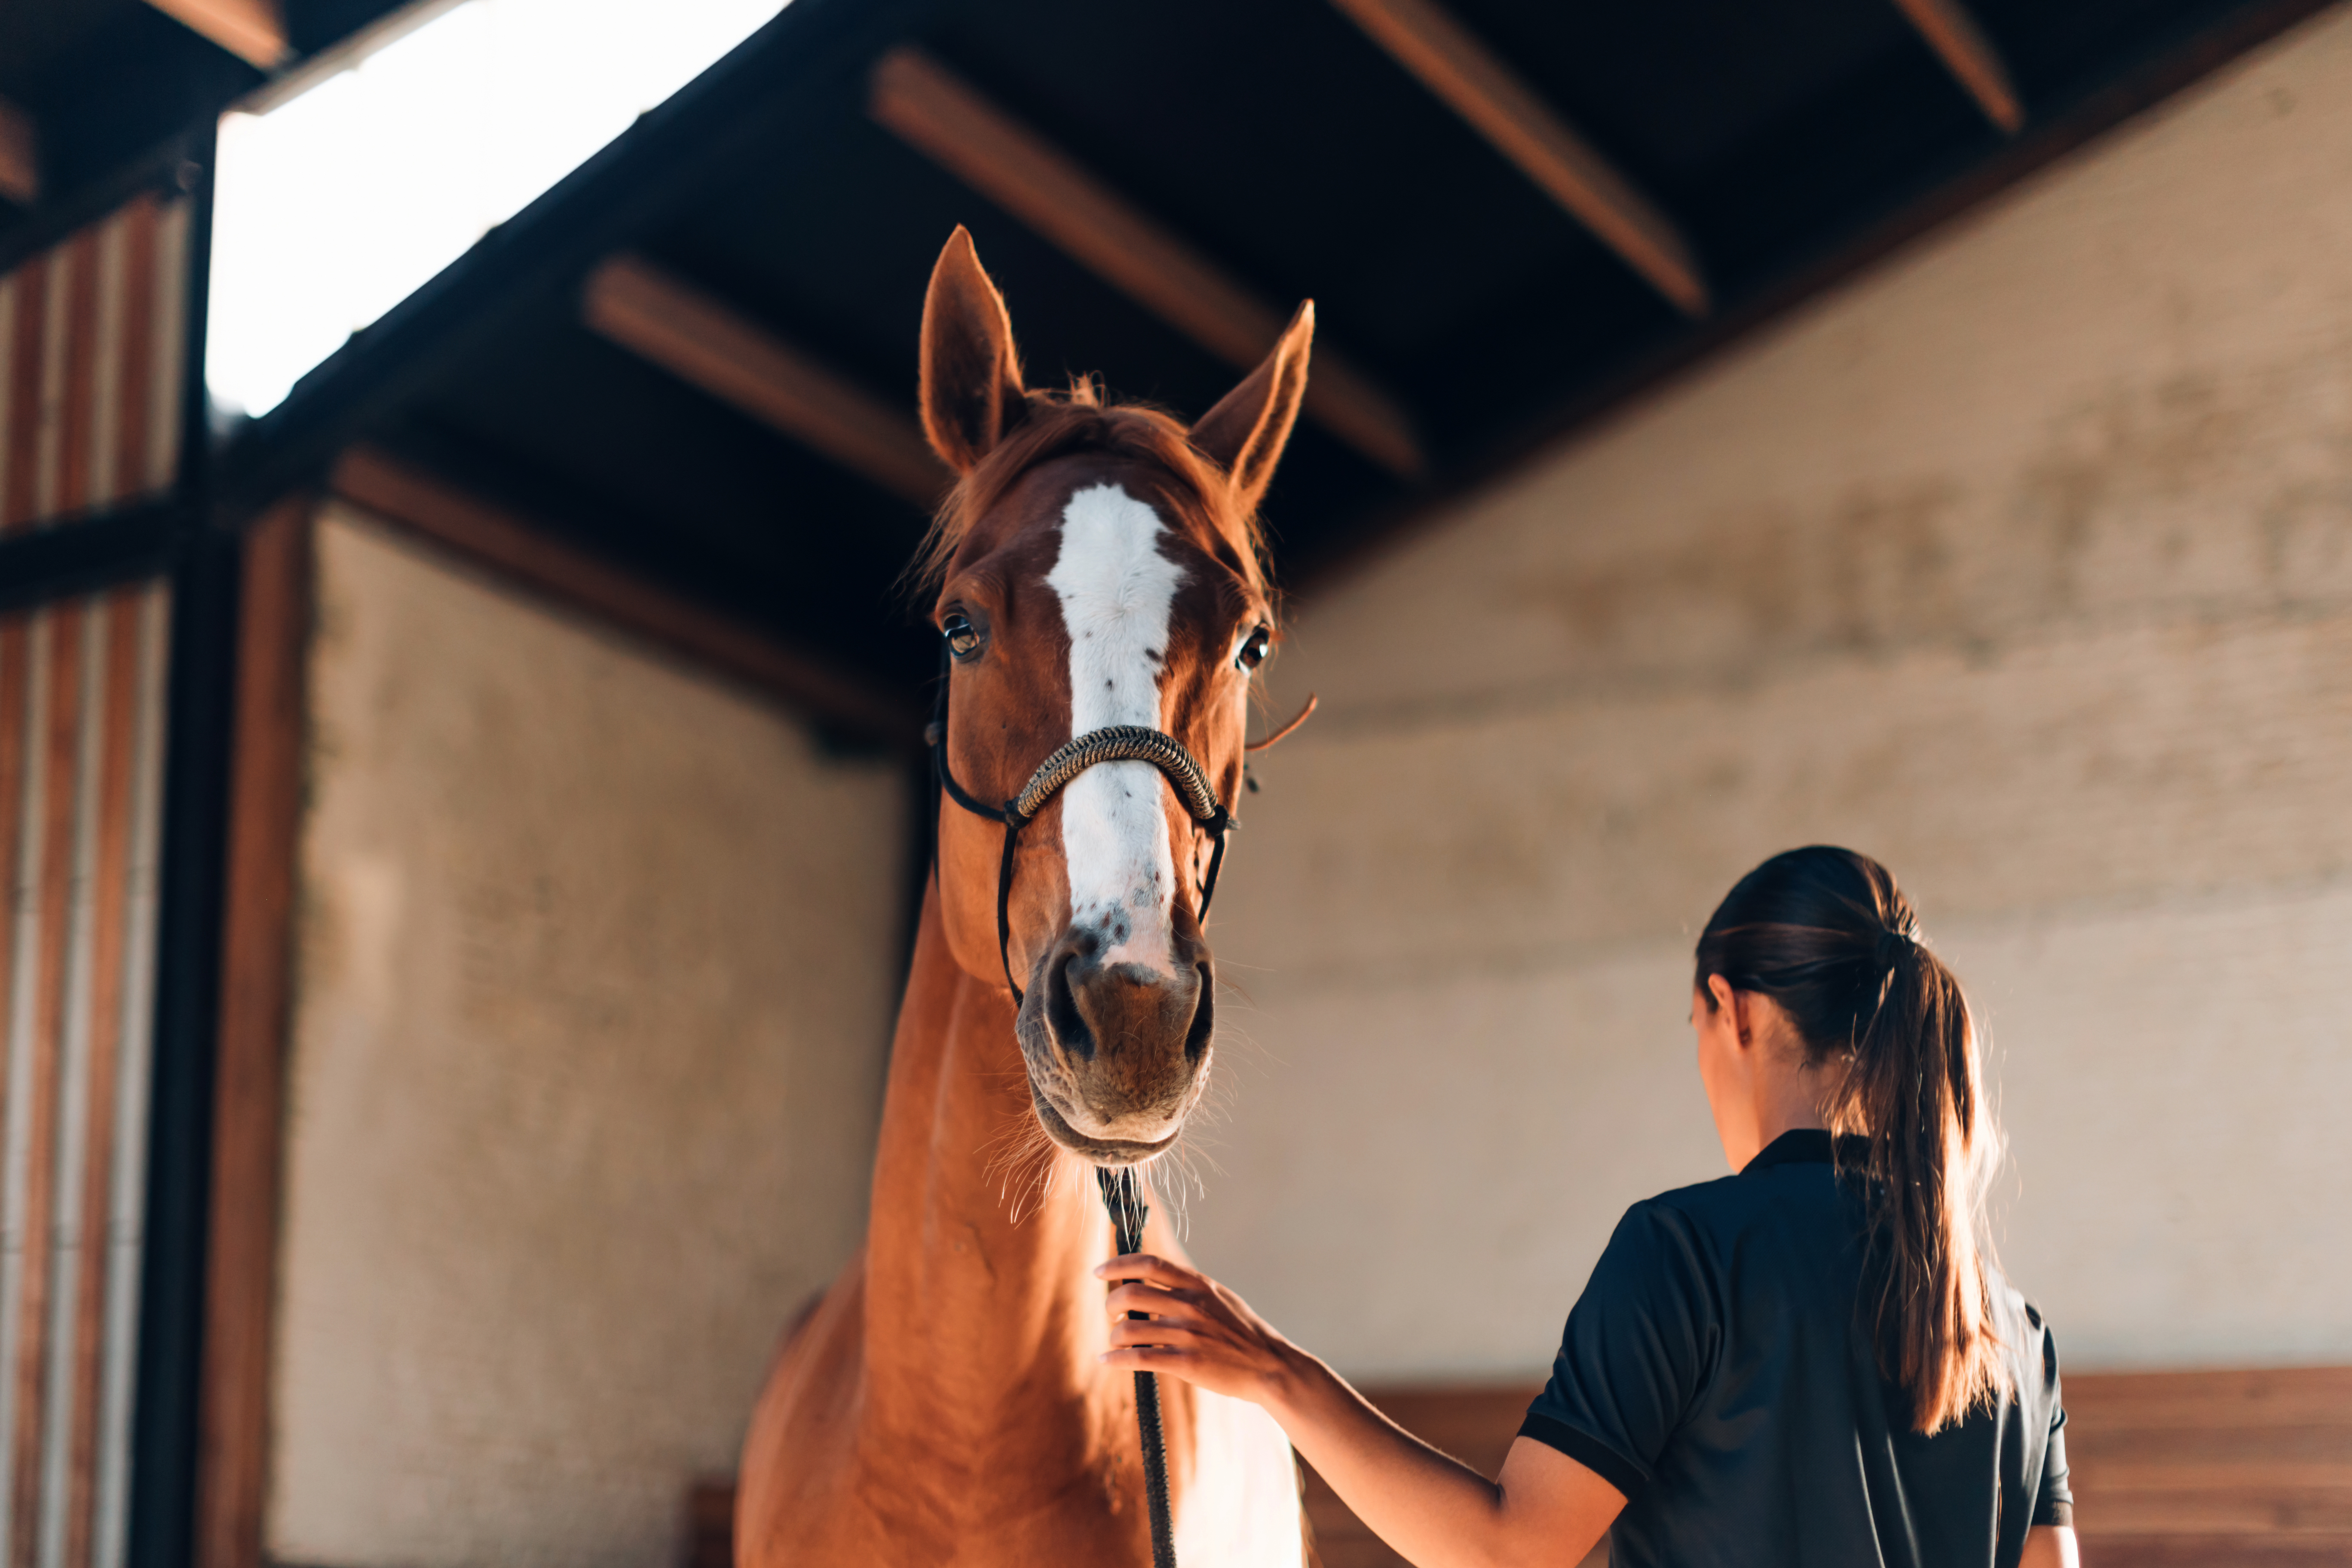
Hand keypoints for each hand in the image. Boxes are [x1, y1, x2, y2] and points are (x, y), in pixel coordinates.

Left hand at [1094, 1253, 1302, 1409]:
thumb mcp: (1219, 1297)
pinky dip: (1116, 1359)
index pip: (1148, 1263)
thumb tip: (1155, 1279)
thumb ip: (1190, 1287)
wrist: (1270, 1366)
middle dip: (1111, 1304)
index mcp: (1197, 1284)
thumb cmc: (1243, 1332)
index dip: (1118, 1265)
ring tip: (1115, 1343)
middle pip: (1131, 1293)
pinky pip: (1138, 1358)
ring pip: (1129, 1328)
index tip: (1099, 1271)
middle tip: (1111, 1315)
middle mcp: (1190, 1304)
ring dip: (1113, 1336)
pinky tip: (1107, 1361)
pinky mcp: (1186, 1363)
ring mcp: (1187, 1334)